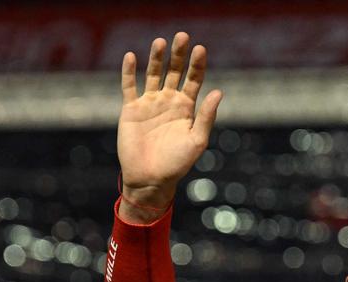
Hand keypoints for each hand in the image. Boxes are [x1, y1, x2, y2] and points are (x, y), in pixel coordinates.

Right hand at [117, 32, 222, 217]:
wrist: (150, 179)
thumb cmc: (177, 164)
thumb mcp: (196, 141)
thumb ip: (206, 117)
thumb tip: (218, 91)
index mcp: (186, 108)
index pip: (193, 80)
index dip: (197, 64)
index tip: (200, 48)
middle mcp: (168, 101)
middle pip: (174, 71)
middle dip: (178, 55)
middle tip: (182, 36)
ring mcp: (149, 104)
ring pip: (153, 74)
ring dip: (156, 58)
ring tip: (160, 42)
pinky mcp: (131, 109)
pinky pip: (129, 86)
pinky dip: (129, 72)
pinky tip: (130, 56)